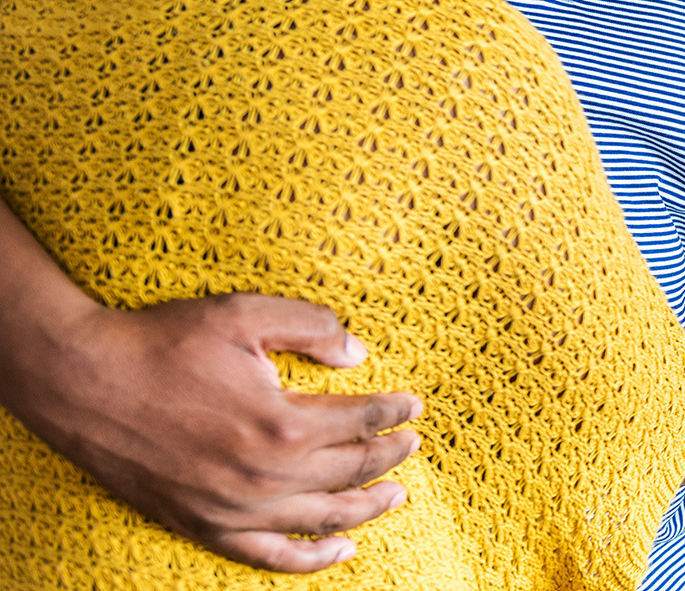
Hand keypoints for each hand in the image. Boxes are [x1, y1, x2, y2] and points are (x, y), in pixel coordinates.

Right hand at [2, 293, 420, 571]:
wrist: (84, 382)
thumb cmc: (163, 343)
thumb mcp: (244, 314)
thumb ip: (310, 328)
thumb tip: (359, 353)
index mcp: (282, 423)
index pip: (361, 422)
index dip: (394, 412)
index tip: (413, 405)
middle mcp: (264, 477)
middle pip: (350, 471)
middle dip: (390, 457)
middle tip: (413, 445)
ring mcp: (234, 509)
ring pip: (322, 518)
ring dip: (367, 507)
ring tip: (396, 495)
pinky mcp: (204, 526)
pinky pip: (270, 556)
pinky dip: (311, 558)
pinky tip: (341, 549)